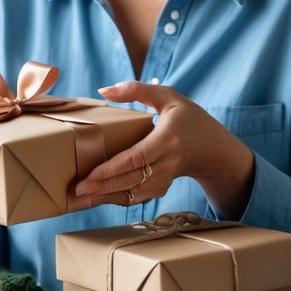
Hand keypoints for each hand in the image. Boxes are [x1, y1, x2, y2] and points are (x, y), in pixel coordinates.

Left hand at [67, 81, 254, 216]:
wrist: (214, 150)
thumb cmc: (189, 119)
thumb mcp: (168, 96)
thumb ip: (137, 90)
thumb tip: (103, 91)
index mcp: (168, 139)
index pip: (137, 158)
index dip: (112, 168)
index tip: (89, 175)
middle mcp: (168, 162)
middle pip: (131, 179)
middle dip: (102, 187)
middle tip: (76, 190)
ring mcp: (166, 179)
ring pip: (133, 194)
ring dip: (106, 198)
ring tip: (79, 199)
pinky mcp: (161, 188)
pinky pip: (137, 198)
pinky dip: (116, 200)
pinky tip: (96, 198)